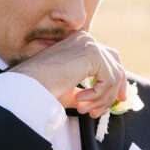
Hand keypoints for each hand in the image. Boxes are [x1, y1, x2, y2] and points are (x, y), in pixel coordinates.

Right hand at [9, 31, 127, 117]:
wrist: (29, 84)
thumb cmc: (43, 88)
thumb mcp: (69, 89)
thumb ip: (88, 91)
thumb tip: (103, 103)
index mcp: (79, 43)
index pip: (107, 57)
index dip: (116, 78)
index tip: (120, 98)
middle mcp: (86, 39)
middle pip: (116, 61)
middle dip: (119, 85)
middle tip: (117, 104)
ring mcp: (90, 44)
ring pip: (114, 75)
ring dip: (102, 98)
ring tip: (84, 109)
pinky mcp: (92, 54)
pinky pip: (109, 80)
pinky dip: (98, 95)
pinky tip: (79, 100)